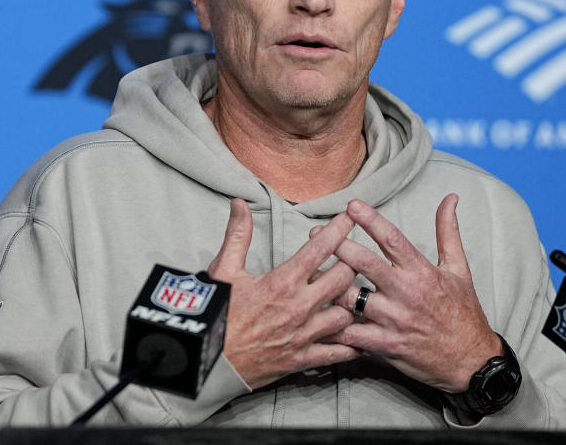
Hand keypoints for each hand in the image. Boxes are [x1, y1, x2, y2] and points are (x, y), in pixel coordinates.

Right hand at [207, 199, 360, 388]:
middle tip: (355, 256)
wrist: (206, 361)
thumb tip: (240, 204)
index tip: (351, 217)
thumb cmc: (215, 314)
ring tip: (355, 294)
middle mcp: (299, 307)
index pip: (320, 249)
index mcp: (282, 282)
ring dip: (353, 302)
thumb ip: (238, 235)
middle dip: (352, 263)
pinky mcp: (303, 359)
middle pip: (343, 278)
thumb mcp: (224, 270)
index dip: (339, 229)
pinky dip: (352, 345)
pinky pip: (338, 352)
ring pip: (347, 314)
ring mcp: (304, 335)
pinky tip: (359, 337)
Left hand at [326, 194, 501, 392]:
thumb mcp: (459, 269)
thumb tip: (450, 198)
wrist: (471, 361)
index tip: (351, 205)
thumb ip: (448, 232)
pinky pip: (351, 333)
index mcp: (421, 272)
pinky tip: (319, 314)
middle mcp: (406, 293)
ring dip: (329, 285)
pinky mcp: (386, 345)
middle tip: (316, 233)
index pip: (392, 239)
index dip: (370, 220)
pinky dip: (334, 324)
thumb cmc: (463, 312)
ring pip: (350, 298)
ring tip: (311, 273)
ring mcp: (394, 320)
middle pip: (364, 263)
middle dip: (337, 245)